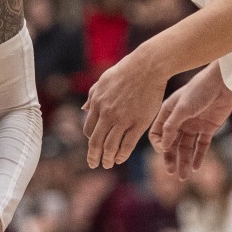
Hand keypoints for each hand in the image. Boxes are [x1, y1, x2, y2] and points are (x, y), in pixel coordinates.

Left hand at [83, 46, 167, 168]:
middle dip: (94, 156)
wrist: (148, 66)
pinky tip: (120, 159)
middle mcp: (107, 114)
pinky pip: (127, 144)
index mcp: (97, 103)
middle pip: (96, 141)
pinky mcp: (138, 123)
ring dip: (107, 159)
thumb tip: (83, 109)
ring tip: (108, 164)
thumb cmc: (126, 70)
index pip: (89, 130)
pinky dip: (122, 155)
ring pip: (110, 146)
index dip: (90, 141)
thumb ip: (92, 96)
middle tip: (95, 164)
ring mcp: (123, 119)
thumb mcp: (103, 81)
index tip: (94, 147)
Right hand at [150, 65, 231, 178]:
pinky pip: (201, 146)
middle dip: (171, 158)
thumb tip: (163, 146)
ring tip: (183, 176)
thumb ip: (171, 126)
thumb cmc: (199, 90)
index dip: (159, 144)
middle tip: (171, 172)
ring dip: (184, 161)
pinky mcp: (208, 128)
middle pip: (171, 144)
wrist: (222, 83)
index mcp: (168, 114)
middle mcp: (179, 121)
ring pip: (186, 147)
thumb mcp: (182, 108)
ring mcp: (194, 125)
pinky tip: (195, 167)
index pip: (157, 134)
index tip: (164, 151)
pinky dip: (198, 156)